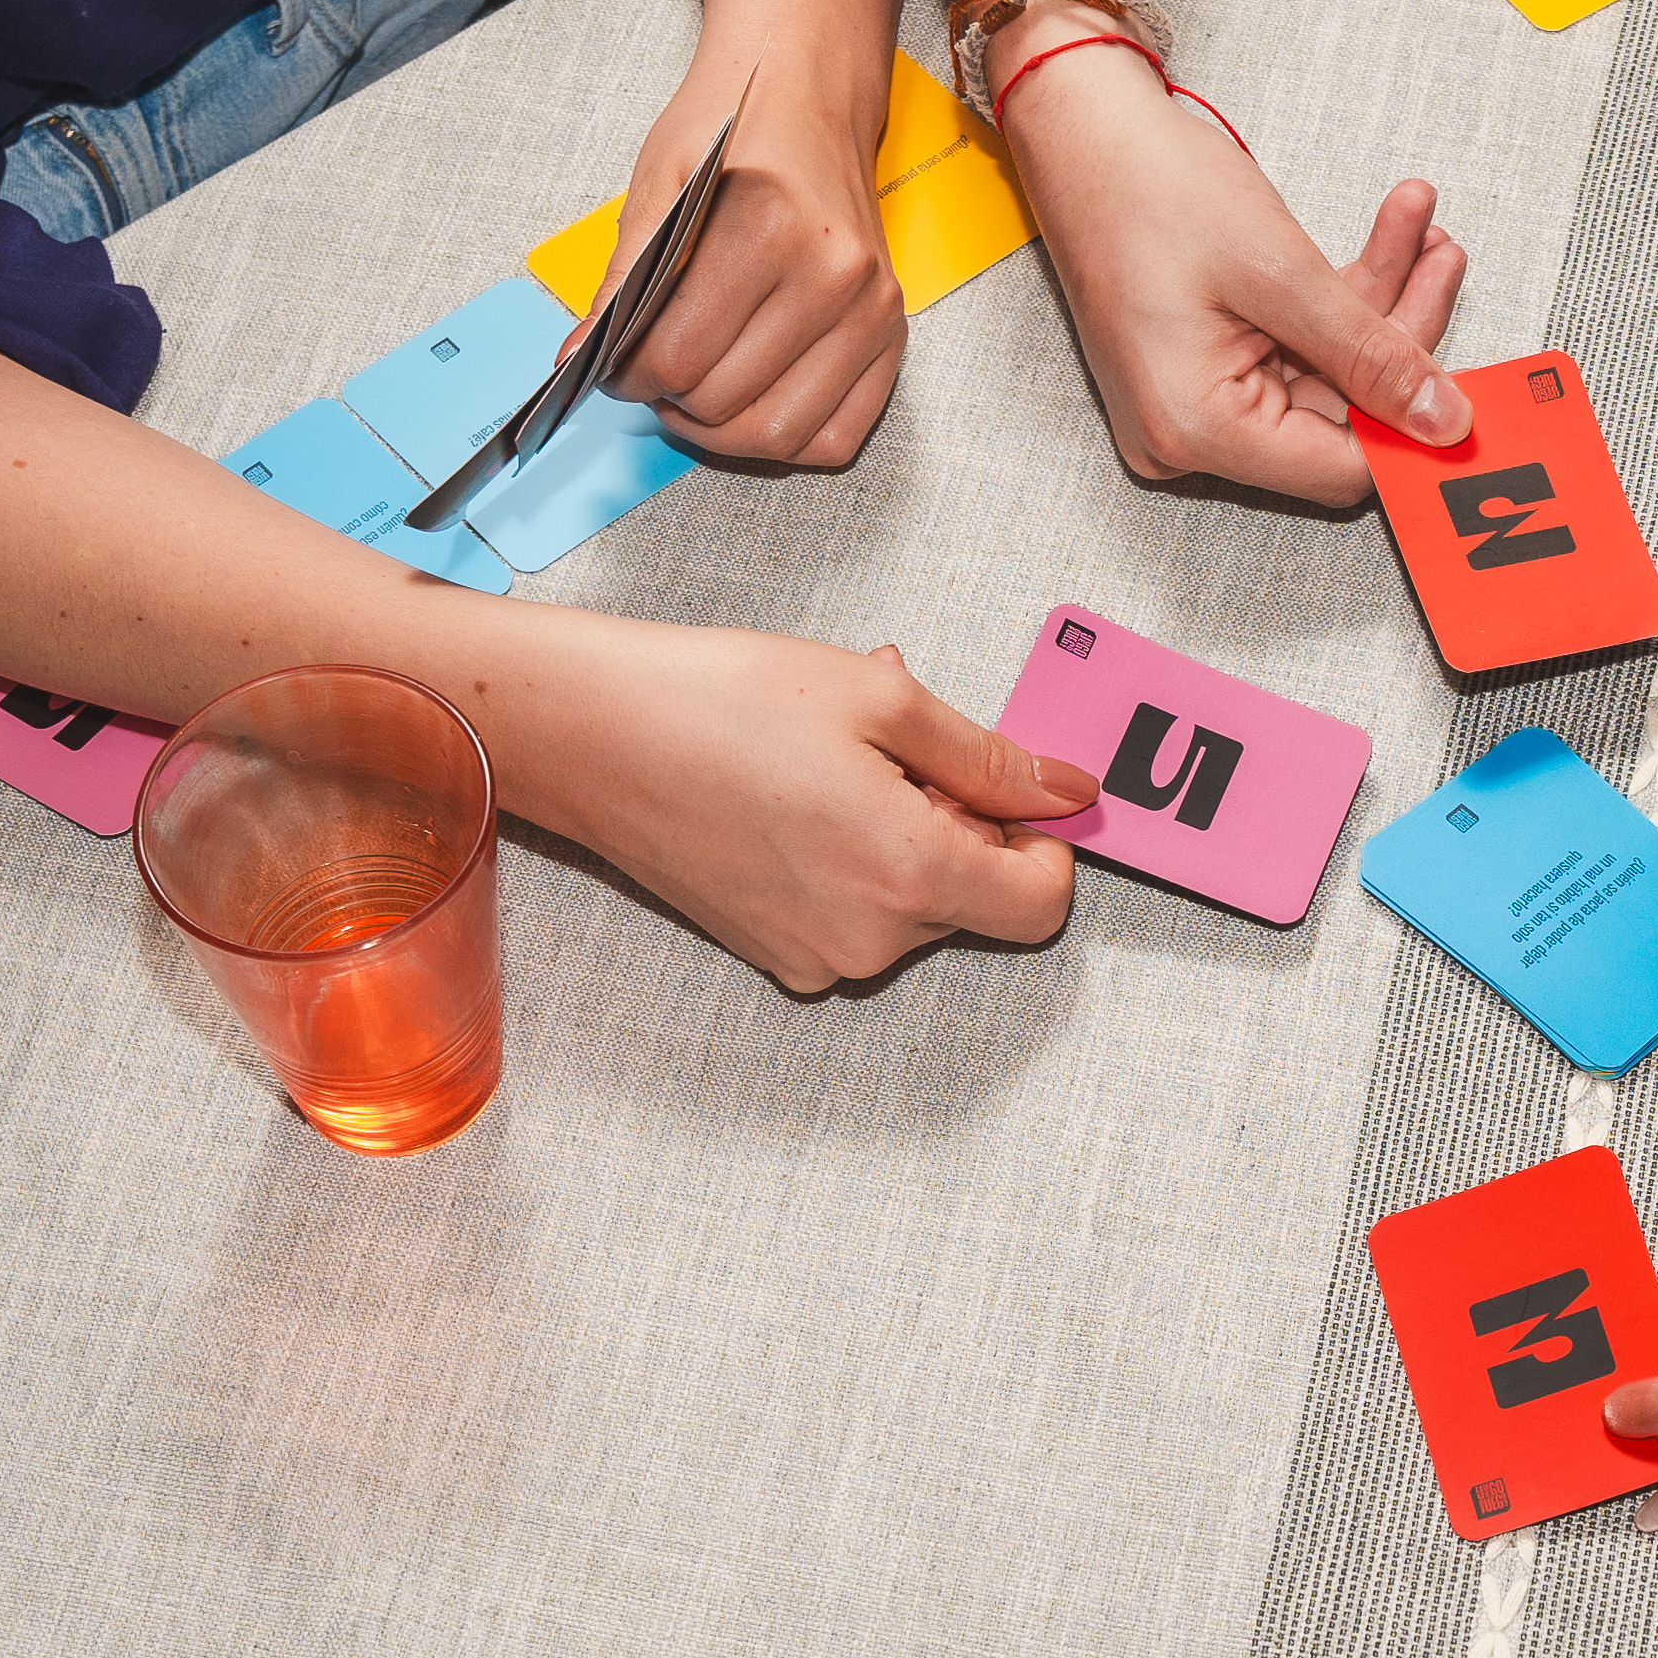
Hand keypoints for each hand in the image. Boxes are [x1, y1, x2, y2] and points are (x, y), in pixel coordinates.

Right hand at [508, 615, 1097, 989]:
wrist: (587, 735)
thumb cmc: (724, 701)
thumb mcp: (884, 700)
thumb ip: (990, 759)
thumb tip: (1070, 793)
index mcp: (910, 876)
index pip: (1040, 907)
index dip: (1044, 845)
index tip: (1008, 790)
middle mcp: (867, 940)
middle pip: (969, 897)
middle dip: (954, 818)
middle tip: (890, 740)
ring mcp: (813, 956)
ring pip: (907, 902)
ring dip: (897, 829)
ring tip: (833, 753)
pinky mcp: (769, 953)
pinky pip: (848, 913)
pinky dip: (847, 856)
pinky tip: (795, 791)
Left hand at [610, 37, 910, 465]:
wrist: (810, 92)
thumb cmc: (737, 126)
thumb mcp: (660, 182)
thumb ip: (623, 278)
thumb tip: (581, 356)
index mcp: (768, 228)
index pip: (676, 356)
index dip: (628, 376)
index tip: (616, 366)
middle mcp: (832, 274)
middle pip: (721, 400)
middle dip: (668, 401)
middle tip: (651, 375)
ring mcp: (871, 308)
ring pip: (777, 433)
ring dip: (719, 432)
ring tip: (694, 394)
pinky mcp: (892, 331)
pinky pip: (838, 436)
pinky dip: (784, 439)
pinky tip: (751, 406)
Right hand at [996, 33, 1469, 504]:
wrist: (1081, 127)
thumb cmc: (1148, 187)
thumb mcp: (1282, 272)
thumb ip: (1370, 353)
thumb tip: (1442, 419)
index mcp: (1198, 428)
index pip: (1341, 467)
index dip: (1411, 425)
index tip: (1471, 380)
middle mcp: (1190, 433)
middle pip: (1339, 412)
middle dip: (1398, 332)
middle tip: (1440, 255)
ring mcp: (1195, 401)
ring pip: (1325, 371)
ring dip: (1376, 300)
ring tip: (1418, 226)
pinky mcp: (1206, 364)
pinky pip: (1294, 346)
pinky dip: (1338, 296)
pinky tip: (1385, 236)